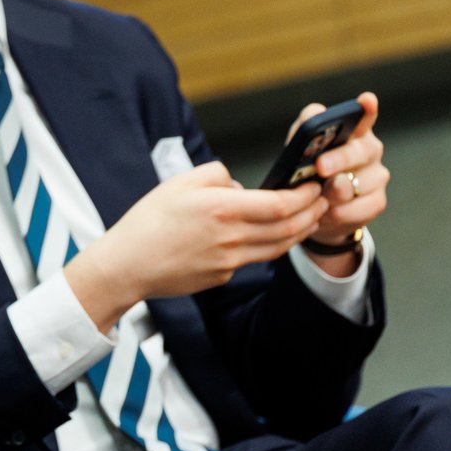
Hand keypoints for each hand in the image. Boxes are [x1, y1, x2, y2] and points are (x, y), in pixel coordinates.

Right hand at [65, 161, 327, 330]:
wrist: (127, 265)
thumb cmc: (148, 221)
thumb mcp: (179, 182)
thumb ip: (216, 174)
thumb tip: (238, 184)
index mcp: (222, 209)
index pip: (280, 204)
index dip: (305, 196)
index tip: (315, 186)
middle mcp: (232, 237)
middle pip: (288, 228)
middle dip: (312, 213)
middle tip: (323, 200)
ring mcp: (229, 261)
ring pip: (278, 247)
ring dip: (299, 232)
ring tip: (307, 218)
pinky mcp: (222, 276)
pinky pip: (252, 259)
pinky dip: (268, 246)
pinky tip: (268, 236)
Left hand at [297, 90, 389, 273]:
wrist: (314, 210)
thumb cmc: (306, 171)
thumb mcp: (299, 148)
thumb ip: (305, 129)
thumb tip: (314, 117)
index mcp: (353, 132)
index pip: (363, 117)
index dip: (366, 109)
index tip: (366, 100)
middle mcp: (370, 150)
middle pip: (360, 151)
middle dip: (339, 159)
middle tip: (321, 166)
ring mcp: (377, 176)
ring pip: (358, 184)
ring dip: (333, 193)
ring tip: (316, 197)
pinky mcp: (377, 201)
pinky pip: (358, 209)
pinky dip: (338, 213)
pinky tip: (326, 213)